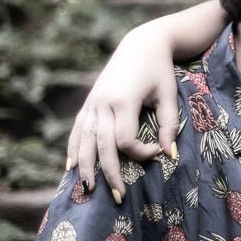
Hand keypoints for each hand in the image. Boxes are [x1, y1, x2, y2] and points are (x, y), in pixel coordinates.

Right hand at [66, 25, 179, 199]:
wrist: (141, 44)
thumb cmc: (159, 70)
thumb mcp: (168, 95)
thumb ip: (169, 124)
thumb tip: (168, 154)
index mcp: (123, 100)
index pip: (125, 139)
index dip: (140, 152)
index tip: (157, 151)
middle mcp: (103, 103)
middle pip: (101, 146)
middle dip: (109, 173)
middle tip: (118, 197)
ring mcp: (93, 103)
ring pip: (83, 141)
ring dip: (85, 167)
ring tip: (89, 189)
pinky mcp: (89, 102)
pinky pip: (77, 129)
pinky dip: (72, 149)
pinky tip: (70, 167)